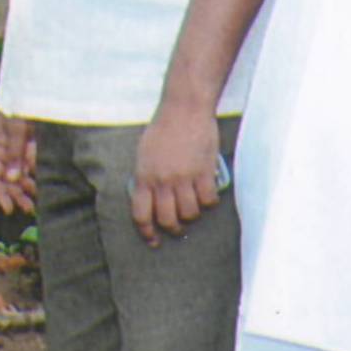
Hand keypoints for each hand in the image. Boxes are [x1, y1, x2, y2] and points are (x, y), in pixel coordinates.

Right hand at [0, 113, 38, 217]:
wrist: (36, 86)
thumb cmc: (21, 104)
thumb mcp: (17, 128)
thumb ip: (15, 153)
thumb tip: (12, 178)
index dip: (0, 193)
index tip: (9, 209)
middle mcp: (5, 149)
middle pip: (7, 177)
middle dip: (16, 193)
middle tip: (29, 208)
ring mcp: (18, 147)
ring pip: (20, 173)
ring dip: (27, 186)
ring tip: (36, 198)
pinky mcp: (31, 144)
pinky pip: (30, 165)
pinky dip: (34, 174)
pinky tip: (41, 182)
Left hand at [129, 101, 225, 245]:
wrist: (184, 110)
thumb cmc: (163, 129)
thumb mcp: (144, 154)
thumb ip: (146, 177)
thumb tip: (150, 199)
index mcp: (144, 176)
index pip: (141, 214)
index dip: (147, 232)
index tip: (153, 240)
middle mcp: (162, 181)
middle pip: (168, 220)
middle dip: (174, 229)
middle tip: (179, 227)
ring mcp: (184, 177)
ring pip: (190, 213)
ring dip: (193, 215)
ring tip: (194, 207)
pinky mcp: (204, 172)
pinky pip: (208, 200)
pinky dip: (210, 203)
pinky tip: (208, 196)